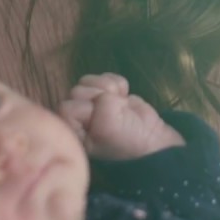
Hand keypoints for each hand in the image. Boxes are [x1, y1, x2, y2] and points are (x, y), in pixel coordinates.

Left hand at [58, 73, 184, 160]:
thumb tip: (99, 94)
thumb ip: (94, 107)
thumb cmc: (126, 142)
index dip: (85, 109)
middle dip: (98, 97)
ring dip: (107, 88)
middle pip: (77, 90)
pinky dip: (117, 84)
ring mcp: (92, 105)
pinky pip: (105, 77)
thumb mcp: (106, 129)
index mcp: (71, 131)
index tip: (100, 120)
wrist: (153, 142)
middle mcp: (78, 118)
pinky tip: (124, 96)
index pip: (66, 107)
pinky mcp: (108, 95)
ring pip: (90, 81)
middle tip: (114, 112)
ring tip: (121, 103)